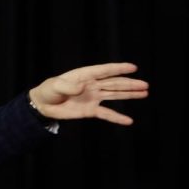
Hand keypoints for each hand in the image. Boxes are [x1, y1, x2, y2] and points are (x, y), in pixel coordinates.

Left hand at [29, 62, 148, 124]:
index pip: (104, 70)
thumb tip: (82, 88)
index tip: (133, 67)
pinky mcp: (90, 110)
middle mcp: (92, 85)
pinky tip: (129, 120)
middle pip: (114, 83)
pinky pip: (107, 114)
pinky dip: (117, 117)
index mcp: (84, 75)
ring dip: (129, 94)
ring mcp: (93, 97)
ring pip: (115, 95)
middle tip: (145, 84)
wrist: (43, 105)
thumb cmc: (48, 90)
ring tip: (144, 92)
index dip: (118, 69)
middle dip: (129, 83)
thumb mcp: (55, 85)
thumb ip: (68, 86)